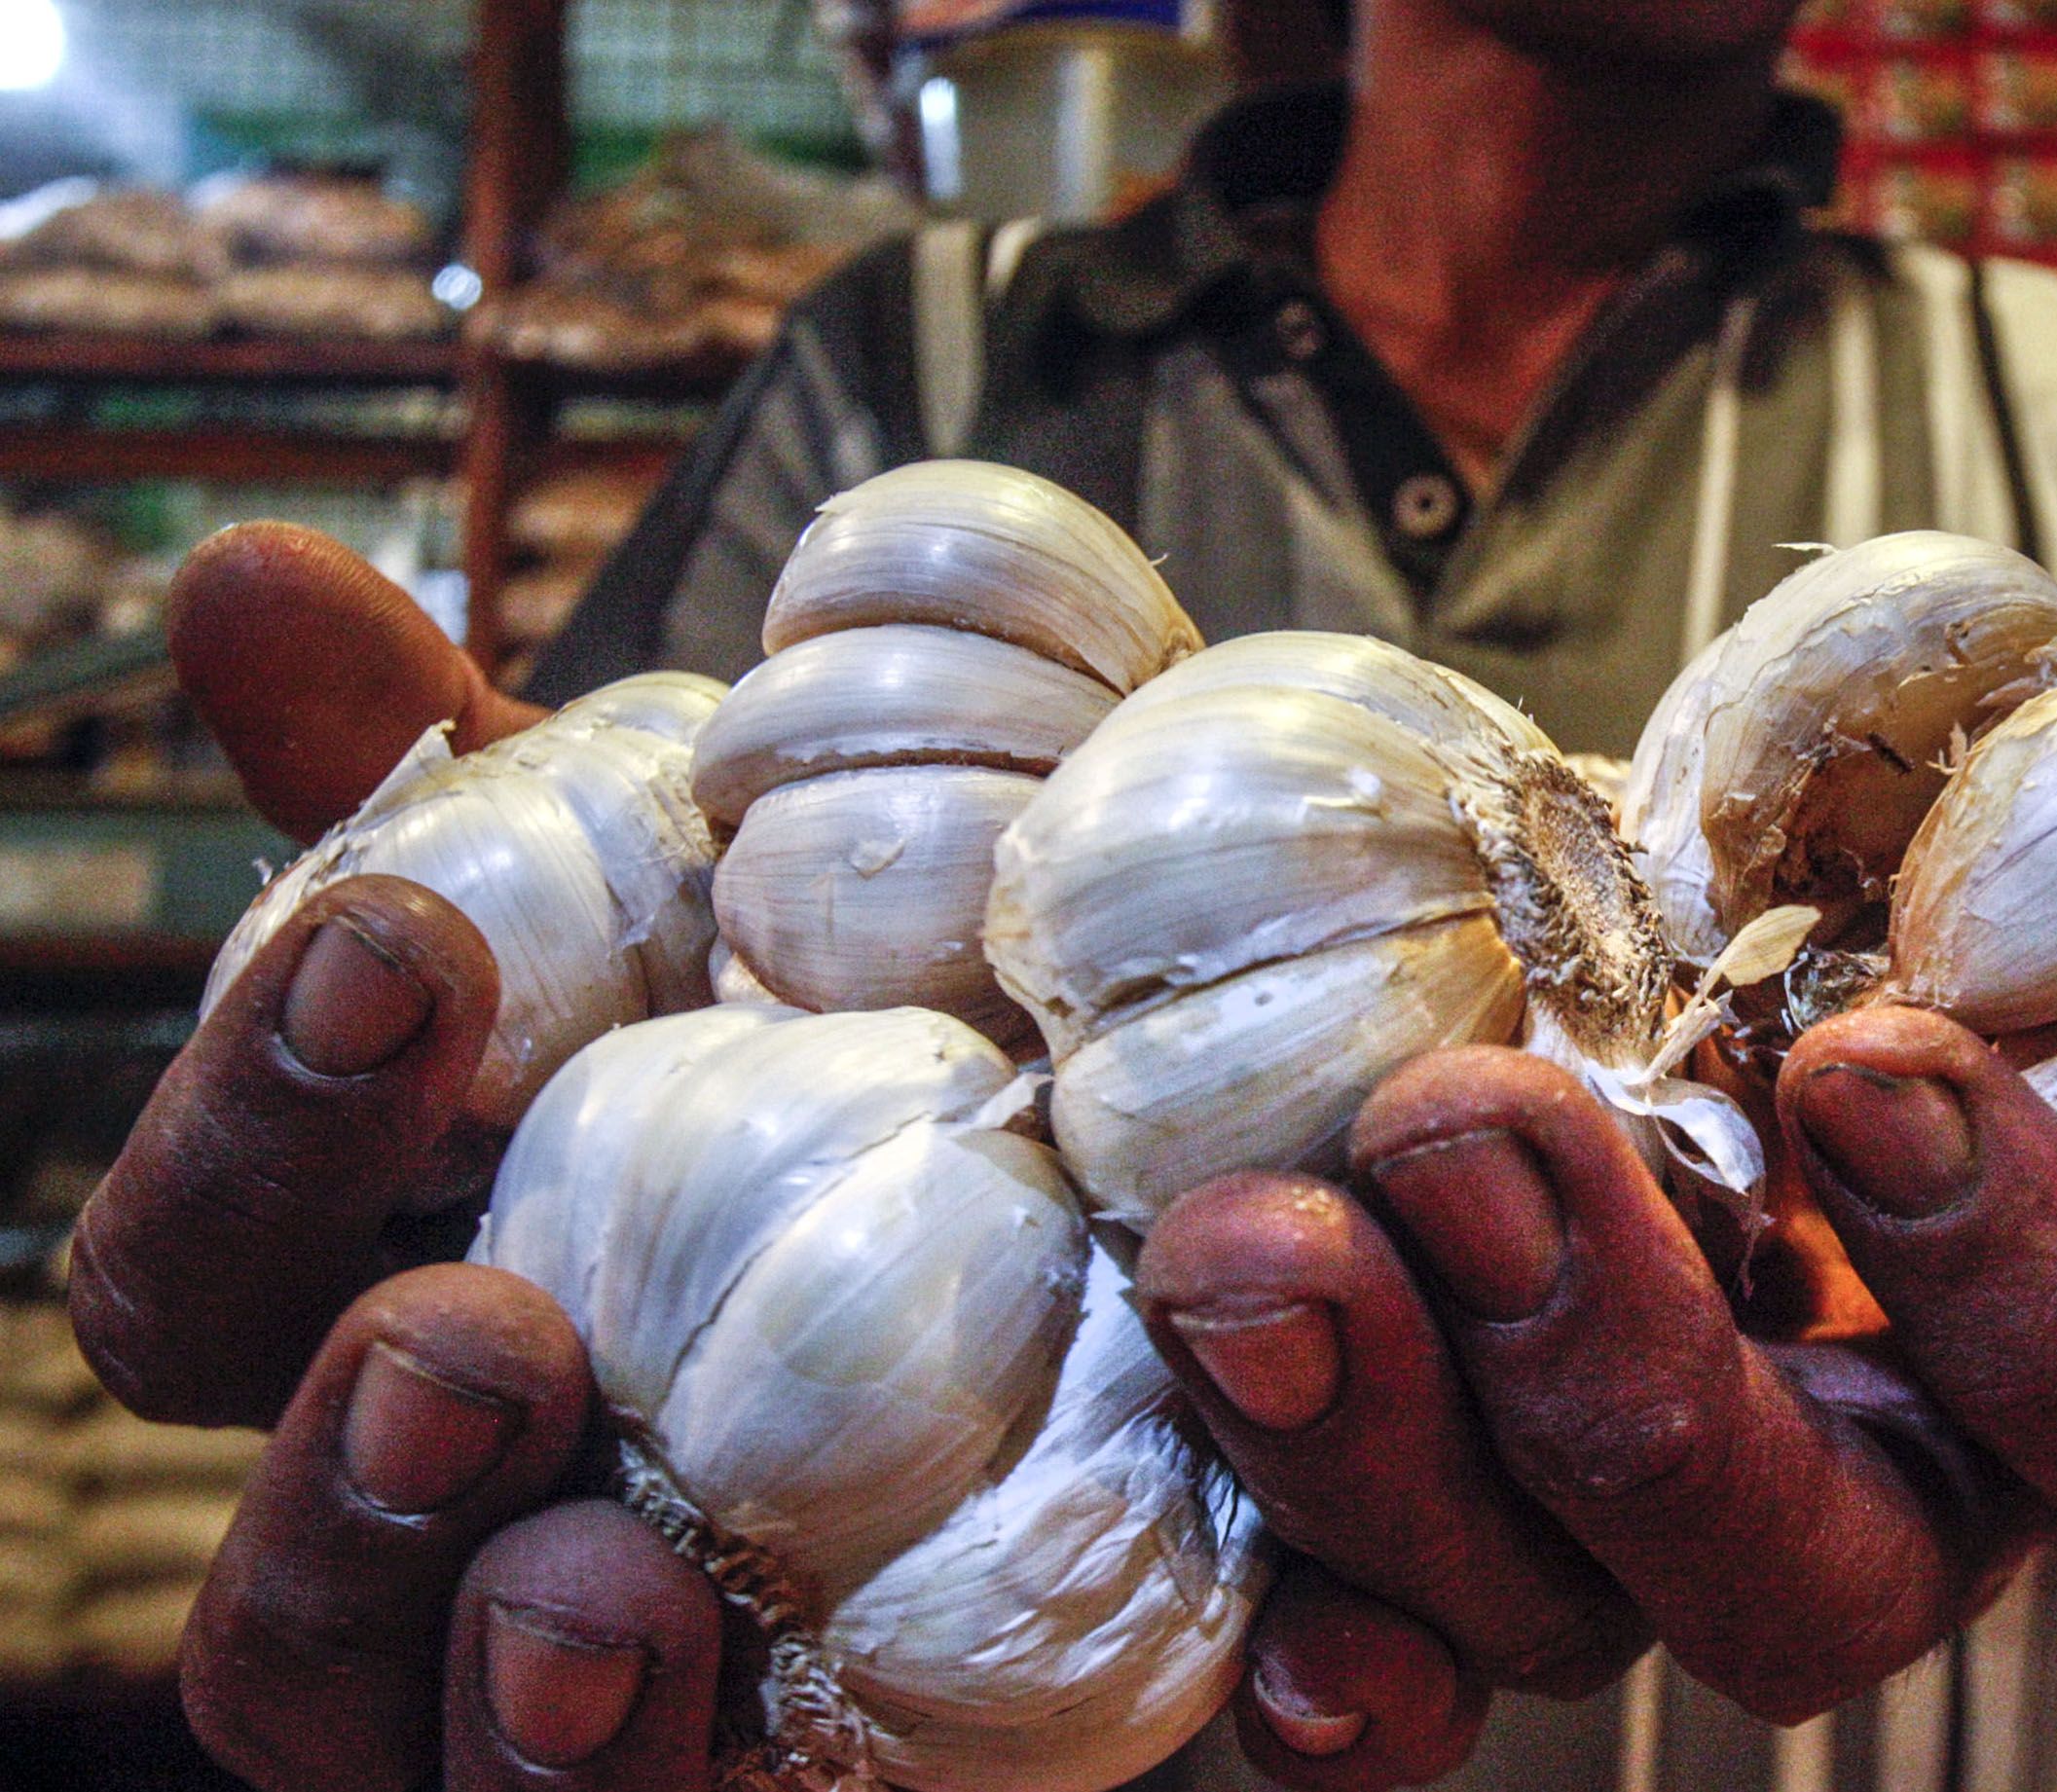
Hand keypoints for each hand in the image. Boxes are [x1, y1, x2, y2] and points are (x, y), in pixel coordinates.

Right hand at [79, 527, 1488, 1789]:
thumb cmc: (855, 1057)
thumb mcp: (705, 910)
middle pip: (306, 1643)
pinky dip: (1163, 1728)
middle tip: (474, 1335)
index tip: (400, 946)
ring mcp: (723, 1722)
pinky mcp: (987, 1765)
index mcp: (409, 1343)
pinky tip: (1271, 1649)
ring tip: (618, 1590)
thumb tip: (264, 582)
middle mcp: (515, 1566)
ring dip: (551, 1735)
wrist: (1169, 1181)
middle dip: (348, 1507)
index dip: (256, 1134)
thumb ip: (495, 799)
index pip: (207, 1297)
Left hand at [1136, 728, 2056, 1787]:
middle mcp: (1883, 1508)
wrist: (1949, 1119)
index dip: (2024, 1279)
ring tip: (1244, 1245)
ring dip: (1372, 1435)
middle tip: (1466, 1142)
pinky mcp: (1476, 1503)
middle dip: (1618, 1382)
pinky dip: (1292, 1595)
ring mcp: (1659, 1529)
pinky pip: (1379, 1614)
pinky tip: (1198, 1469)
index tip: (1878, 1070)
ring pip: (1532, 1598)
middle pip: (1782, 1575)